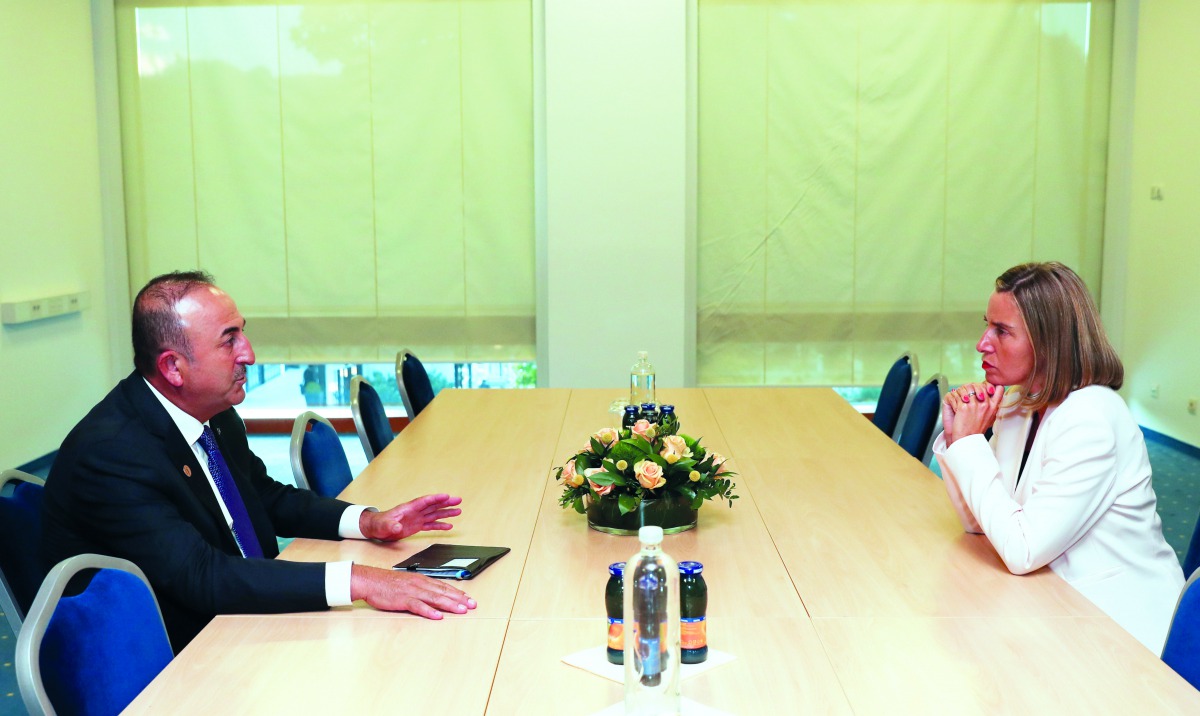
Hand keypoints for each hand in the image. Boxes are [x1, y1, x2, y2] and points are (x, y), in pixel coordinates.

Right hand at [350, 565, 476, 617]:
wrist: (371, 580)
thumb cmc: (388, 583)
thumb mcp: (408, 582)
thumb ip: (421, 588)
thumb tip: (434, 594)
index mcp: (422, 580)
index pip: (444, 587)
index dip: (458, 593)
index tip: (469, 599)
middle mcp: (420, 584)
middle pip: (443, 592)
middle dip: (459, 599)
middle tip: (472, 605)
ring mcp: (412, 591)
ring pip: (434, 598)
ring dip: (449, 605)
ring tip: (461, 610)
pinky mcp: (403, 599)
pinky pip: (418, 606)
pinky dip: (428, 611)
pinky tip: (437, 616)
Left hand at [360, 494, 462, 541]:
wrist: (376, 529)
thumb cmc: (379, 524)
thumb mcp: (384, 525)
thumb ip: (391, 525)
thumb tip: (397, 527)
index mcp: (408, 508)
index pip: (425, 501)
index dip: (436, 498)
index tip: (446, 496)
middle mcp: (415, 512)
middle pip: (433, 505)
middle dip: (446, 503)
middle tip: (458, 500)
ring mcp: (417, 519)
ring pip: (434, 514)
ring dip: (446, 513)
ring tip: (458, 511)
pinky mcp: (416, 526)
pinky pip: (431, 525)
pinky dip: (440, 525)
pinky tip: (448, 526)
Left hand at [943, 382, 1003, 446]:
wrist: (967, 440)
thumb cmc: (975, 429)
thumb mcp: (989, 417)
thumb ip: (991, 405)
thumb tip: (989, 392)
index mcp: (993, 406)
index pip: (997, 388)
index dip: (988, 385)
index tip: (981, 389)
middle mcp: (985, 404)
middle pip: (978, 384)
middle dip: (969, 387)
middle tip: (965, 395)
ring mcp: (974, 405)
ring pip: (965, 387)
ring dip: (959, 392)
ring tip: (958, 399)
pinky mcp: (963, 407)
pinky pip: (955, 395)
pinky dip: (952, 399)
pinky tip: (953, 405)